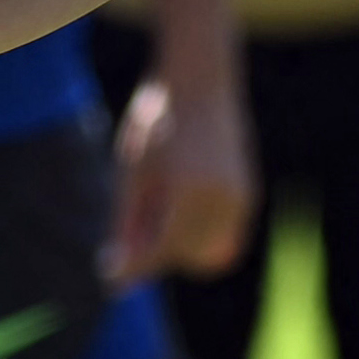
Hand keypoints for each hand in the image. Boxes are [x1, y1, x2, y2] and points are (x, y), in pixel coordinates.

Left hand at [110, 67, 256, 280]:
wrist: (200, 80)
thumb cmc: (156, 121)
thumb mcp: (131, 172)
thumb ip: (126, 224)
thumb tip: (117, 274)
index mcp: (186, 188)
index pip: (161, 249)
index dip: (133, 266)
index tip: (109, 277)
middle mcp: (220, 196)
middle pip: (185, 257)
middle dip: (159, 252)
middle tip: (142, 217)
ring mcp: (240, 197)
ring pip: (212, 256)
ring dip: (184, 248)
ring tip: (165, 206)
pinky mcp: (249, 195)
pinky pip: (226, 239)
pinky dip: (201, 236)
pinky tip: (182, 199)